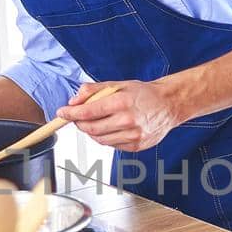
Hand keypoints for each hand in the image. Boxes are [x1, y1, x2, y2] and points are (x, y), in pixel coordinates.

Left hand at [58, 80, 180, 150]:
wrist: (169, 105)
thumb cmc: (144, 94)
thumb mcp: (118, 84)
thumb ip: (94, 90)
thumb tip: (73, 101)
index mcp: (121, 102)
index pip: (88, 112)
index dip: (71, 113)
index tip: (62, 113)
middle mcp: (127, 121)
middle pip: (90, 128)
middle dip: (79, 123)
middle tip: (77, 117)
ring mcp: (133, 136)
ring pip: (99, 139)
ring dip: (91, 131)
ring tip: (96, 121)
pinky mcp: (136, 146)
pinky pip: (111, 145)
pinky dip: (105, 137)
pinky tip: (111, 127)